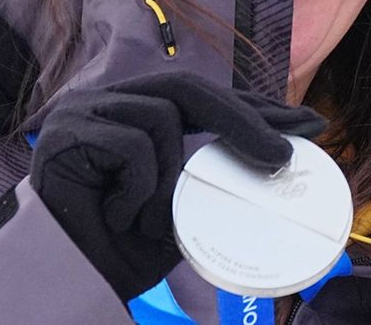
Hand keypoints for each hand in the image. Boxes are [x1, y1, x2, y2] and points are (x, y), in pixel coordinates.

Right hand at [29, 72, 326, 300]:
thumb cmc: (118, 250)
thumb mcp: (181, 210)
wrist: (63, 283)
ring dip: (168, 179)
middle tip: (282, 158)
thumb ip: (210, 178)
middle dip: (244, 119)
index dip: (255, 107)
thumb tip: (275, 160)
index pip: (203, 97)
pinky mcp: (65, 133)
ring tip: (150, 221)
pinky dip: (138, 189)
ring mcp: (81, 111)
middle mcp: (106, 101)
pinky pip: (132, 147)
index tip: (307, 123)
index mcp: (133, 111)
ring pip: (161, 119)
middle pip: (188, 88)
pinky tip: (119, 217)